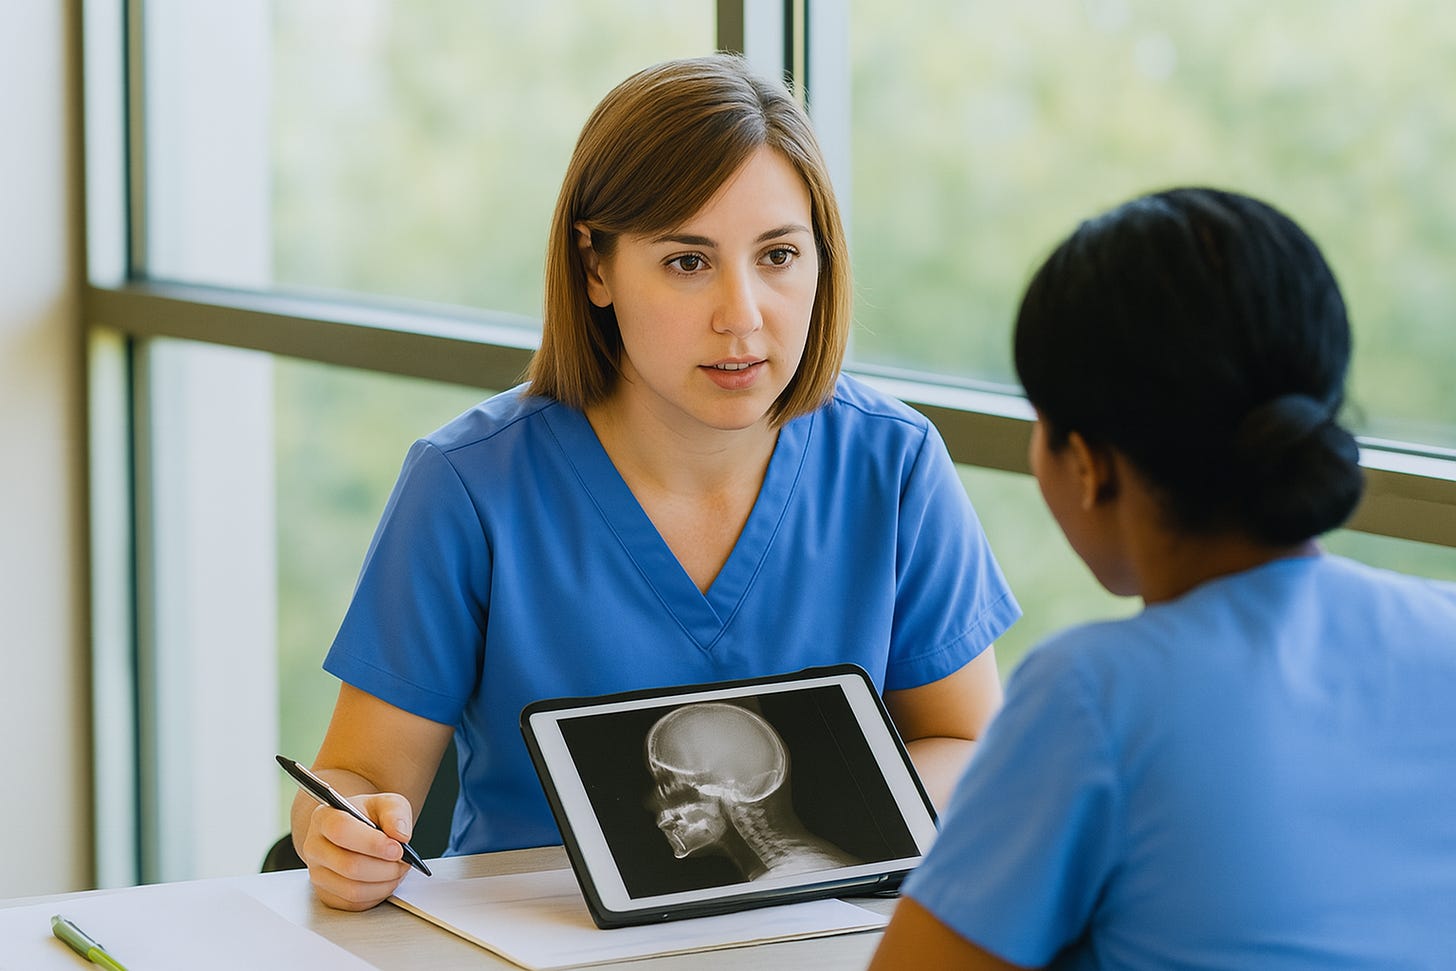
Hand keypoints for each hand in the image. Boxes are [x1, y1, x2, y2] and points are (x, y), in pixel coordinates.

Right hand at [299, 791, 414, 910]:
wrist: (358, 833)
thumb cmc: (369, 817)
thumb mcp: (387, 804)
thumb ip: (395, 813)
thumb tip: (400, 835)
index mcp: (324, 817)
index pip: (341, 831)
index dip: (372, 843)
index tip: (397, 848)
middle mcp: (315, 846)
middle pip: (349, 866)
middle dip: (385, 867)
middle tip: (403, 861)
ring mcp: (317, 873)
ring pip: (352, 890)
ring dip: (384, 883)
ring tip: (397, 870)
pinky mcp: (325, 894)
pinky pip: (354, 904)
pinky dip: (377, 895)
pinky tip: (385, 881)